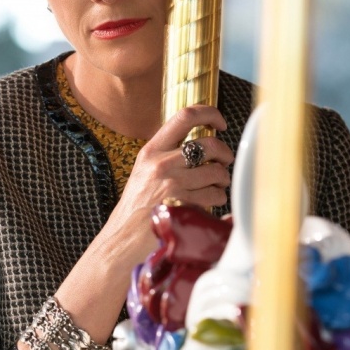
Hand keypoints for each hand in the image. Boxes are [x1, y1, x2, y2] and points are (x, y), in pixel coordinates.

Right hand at [108, 105, 234, 264]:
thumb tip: (200, 143)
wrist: (123, 236)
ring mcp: (171, 184)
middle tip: (225, 161)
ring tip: (217, 185)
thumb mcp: (145, 170)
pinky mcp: (181, 204)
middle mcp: (161, 163)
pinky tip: (211, 201)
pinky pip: (213, 195)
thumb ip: (167, 154)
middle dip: (225, 153)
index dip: (209, 113)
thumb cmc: (137, 205)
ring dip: (222, 179)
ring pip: (215, 171)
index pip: (185, 116)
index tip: (219, 122)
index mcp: (152, 150)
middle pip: (209, 144)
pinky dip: (218, 197)